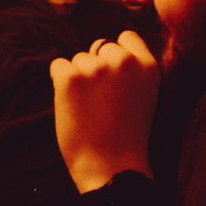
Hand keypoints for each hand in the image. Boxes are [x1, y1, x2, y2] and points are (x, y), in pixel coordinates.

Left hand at [50, 30, 160, 192]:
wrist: (111, 167)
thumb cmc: (125, 136)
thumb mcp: (144, 96)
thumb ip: (131, 69)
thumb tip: (103, 46)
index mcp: (148, 65)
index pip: (126, 37)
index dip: (116, 55)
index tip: (114, 79)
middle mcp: (123, 61)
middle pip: (99, 48)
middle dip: (96, 68)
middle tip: (102, 102)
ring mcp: (96, 68)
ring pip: (78, 60)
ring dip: (78, 79)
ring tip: (90, 109)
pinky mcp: (70, 78)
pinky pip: (57, 67)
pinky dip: (60, 83)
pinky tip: (73, 106)